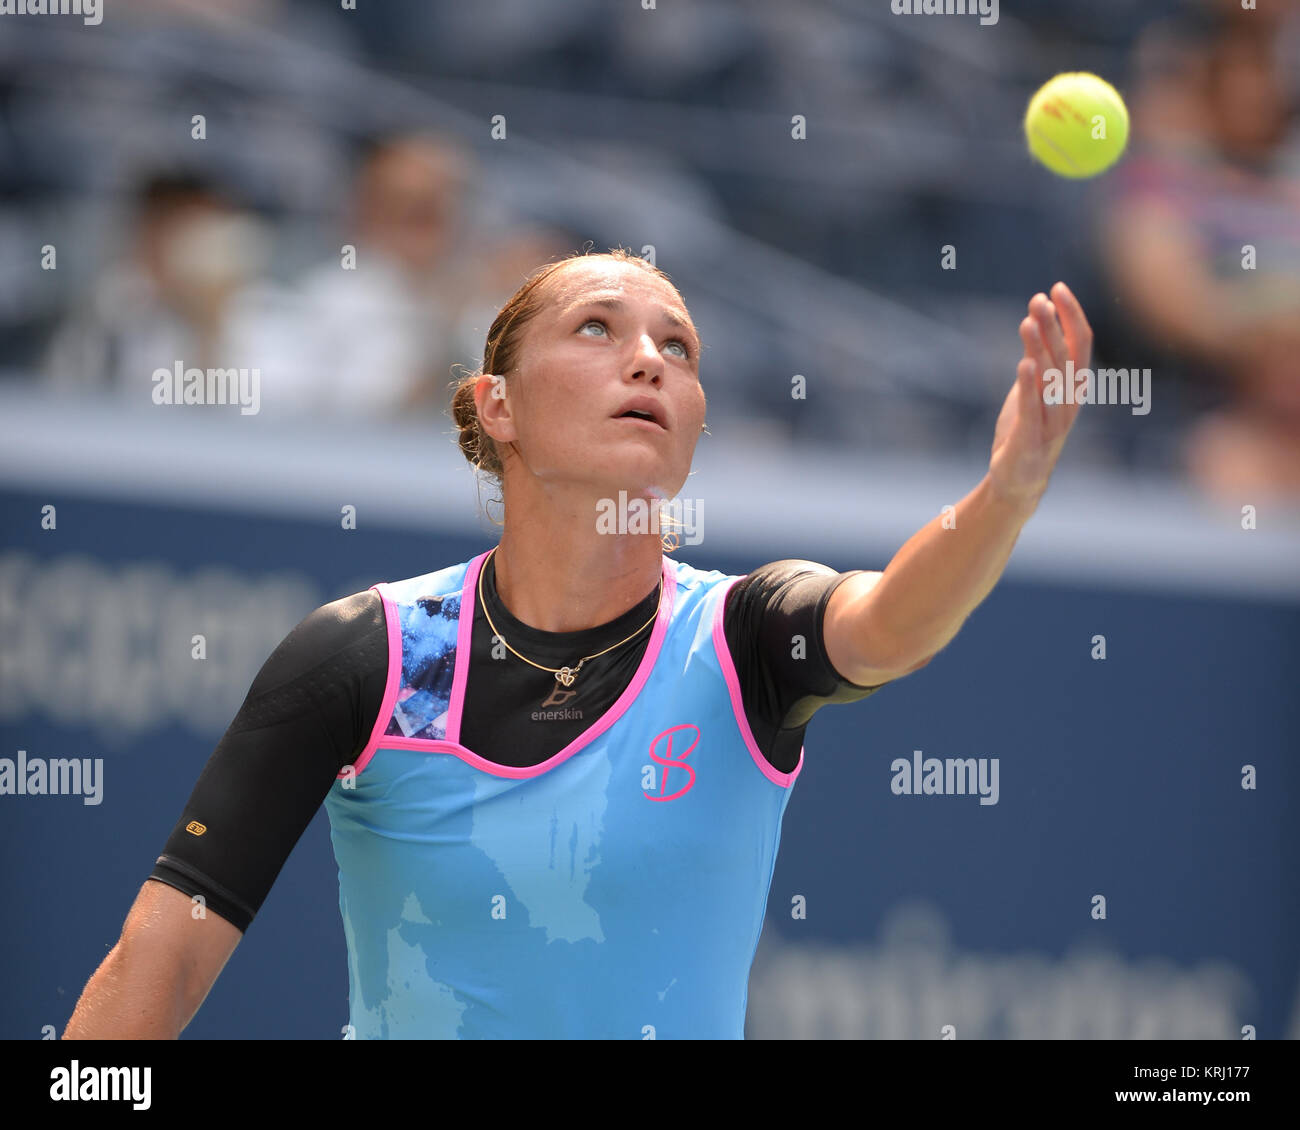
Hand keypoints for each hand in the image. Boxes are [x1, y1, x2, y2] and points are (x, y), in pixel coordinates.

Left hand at [988, 282, 1092, 505]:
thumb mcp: (1037, 389)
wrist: (1018, 481)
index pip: (1081, 343)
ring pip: (1050, 379)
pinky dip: (1028, 386)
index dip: (1071, 315)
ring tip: (1028, 320)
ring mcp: (1052, 422)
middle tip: (1040, 298)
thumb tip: (1039, 317)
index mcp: (1074, 387)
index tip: (1057, 287)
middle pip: (1065, 356)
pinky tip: (1024, 363)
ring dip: (1040, 347)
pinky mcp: (1030, 439)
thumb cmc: (1028, 431)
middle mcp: (1069, 402)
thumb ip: (1041, 357)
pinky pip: (1032, 408)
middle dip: (1053, 325)